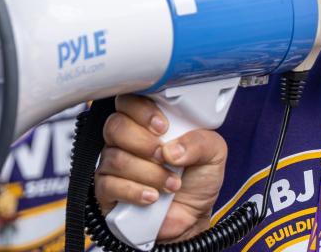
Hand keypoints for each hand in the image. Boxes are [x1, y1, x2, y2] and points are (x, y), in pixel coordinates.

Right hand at [94, 95, 227, 241]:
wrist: (191, 219)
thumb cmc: (197, 181)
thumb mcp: (213, 155)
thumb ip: (201, 141)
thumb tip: (172, 148)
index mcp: (148, 122)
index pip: (129, 100)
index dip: (141, 110)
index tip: (162, 126)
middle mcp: (127, 139)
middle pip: (115, 126)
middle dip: (144, 144)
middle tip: (166, 158)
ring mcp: (113, 164)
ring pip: (115, 157)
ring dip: (149, 173)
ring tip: (171, 184)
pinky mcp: (106, 190)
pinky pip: (109, 184)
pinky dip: (135, 191)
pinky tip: (152, 197)